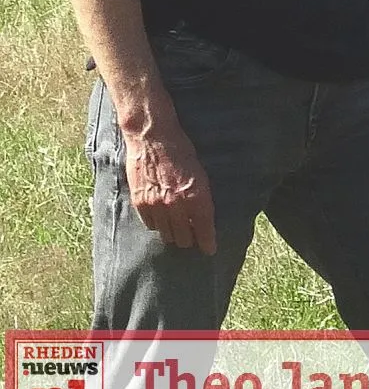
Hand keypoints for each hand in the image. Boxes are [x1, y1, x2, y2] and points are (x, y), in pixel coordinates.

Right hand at [124, 121, 215, 253]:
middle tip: (192, 239)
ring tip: (177, 231)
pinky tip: (161, 219)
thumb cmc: (181, 151)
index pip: (204, 228)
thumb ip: (200, 196)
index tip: (209, 250)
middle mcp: (176, 204)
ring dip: (173, 234)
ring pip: (166, 234)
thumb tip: (202, 216)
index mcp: (196, 196)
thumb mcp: (200, 173)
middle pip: (184, 236)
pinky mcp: (139, 202)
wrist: (152, 139)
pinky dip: (157, 224)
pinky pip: (150, 224)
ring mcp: (156, 205)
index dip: (207, 242)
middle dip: (190, 239)